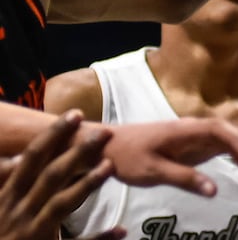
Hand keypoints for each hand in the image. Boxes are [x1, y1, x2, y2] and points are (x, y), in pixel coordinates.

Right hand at [0, 110, 119, 239]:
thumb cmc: (2, 228)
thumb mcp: (1, 202)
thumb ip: (10, 180)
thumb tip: (19, 156)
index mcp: (9, 196)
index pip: (32, 159)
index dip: (53, 135)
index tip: (75, 114)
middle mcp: (20, 211)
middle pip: (52, 176)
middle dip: (78, 152)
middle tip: (105, 132)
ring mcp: (32, 233)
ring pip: (61, 205)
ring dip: (86, 185)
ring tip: (109, 166)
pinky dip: (100, 238)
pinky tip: (121, 230)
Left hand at [103, 116, 237, 194]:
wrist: (107, 146)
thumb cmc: (126, 157)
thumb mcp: (152, 171)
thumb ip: (184, 178)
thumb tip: (214, 190)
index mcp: (187, 130)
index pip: (222, 131)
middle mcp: (197, 129)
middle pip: (234, 135)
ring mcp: (198, 137)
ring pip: (233, 142)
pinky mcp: (196, 147)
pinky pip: (224, 151)